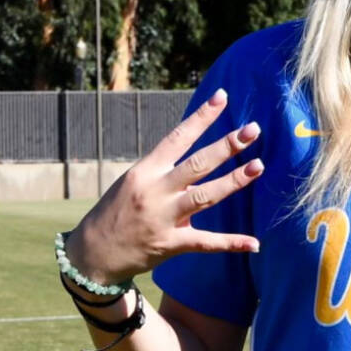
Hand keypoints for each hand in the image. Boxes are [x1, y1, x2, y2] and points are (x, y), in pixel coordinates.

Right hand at [64, 88, 263, 284]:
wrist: (92, 252)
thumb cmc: (117, 211)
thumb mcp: (134, 182)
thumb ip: (166, 171)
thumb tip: (202, 158)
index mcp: (146, 170)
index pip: (178, 137)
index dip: (202, 117)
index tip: (223, 97)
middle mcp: (156, 191)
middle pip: (198, 164)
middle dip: (227, 146)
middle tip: (253, 130)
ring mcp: (164, 218)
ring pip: (205, 196)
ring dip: (234, 181)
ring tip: (257, 166)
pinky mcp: (170, 244)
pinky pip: (206, 242)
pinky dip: (231, 243)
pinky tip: (255, 243)